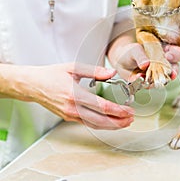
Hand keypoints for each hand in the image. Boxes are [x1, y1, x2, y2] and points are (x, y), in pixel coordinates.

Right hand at [3, 63, 133, 128]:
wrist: (33, 85)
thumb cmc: (52, 75)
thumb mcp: (73, 68)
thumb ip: (94, 71)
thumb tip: (112, 73)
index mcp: (74, 94)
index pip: (101, 106)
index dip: (118, 110)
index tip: (129, 110)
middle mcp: (72, 108)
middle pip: (101, 120)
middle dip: (119, 121)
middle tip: (131, 118)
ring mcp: (70, 115)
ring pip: (95, 125)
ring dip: (112, 125)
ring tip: (125, 122)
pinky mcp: (69, 117)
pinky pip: (88, 123)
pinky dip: (102, 124)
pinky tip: (110, 122)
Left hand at [110, 43, 179, 80]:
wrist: (121, 62)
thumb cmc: (131, 52)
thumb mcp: (134, 50)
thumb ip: (140, 56)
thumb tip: (145, 65)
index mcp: (165, 50)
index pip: (177, 52)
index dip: (177, 54)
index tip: (169, 55)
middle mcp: (165, 63)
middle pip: (176, 67)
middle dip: (174, 70)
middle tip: (170, 71)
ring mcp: (159, 74)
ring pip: (166, 79)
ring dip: (162, 80)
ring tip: (157, 80)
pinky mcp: (151, 83)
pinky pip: (153, 85)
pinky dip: (149, 84)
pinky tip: (145, 82)